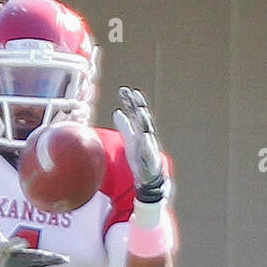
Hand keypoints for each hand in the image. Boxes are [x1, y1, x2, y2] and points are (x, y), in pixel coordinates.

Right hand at [0, 197, 68, 266]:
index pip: (6, 245)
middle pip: (28, 257)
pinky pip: (41, 263)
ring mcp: (21, 263)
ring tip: (65, 259)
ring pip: (37, 261)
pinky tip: (63, 260)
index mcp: (1, 249)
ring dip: (51, 260)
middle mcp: (12, 258)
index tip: (23, 241)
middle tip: (51, 255)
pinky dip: (52, 262)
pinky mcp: (27, 265)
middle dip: (40, 257)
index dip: (14, 244)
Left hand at [113, 88, 166, 202]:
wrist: (148, 176)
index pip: (136, 113)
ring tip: (138, 110)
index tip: (125, 90)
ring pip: (146, 130)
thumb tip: (117, 111)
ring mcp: (148, 145)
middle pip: (142, 117)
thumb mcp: (130, 139)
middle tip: (131, 93)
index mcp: (140, 130)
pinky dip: (147, 142)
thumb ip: (125, 126)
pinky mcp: (149, 157)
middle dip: (137, 105)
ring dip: (143, 120)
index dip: (131, 102)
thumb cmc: (139, 156)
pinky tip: (144, 135)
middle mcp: (146, 135)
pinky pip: (148, 149)